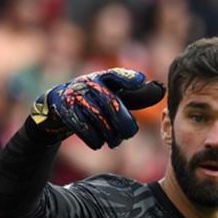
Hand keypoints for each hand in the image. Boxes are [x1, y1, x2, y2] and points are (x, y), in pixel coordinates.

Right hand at [30, 68, 164, 149]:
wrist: (56, 108)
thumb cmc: (93, 101)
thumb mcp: (113, 95)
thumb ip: (136, 95)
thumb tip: (162, 90)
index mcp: (102, 78)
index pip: (116, 74)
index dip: (128, 77)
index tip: (141, 81)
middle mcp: (88, 84)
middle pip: (111, 104)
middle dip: (123, 122)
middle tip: (129, 134)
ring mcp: (75, 97)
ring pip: (99, 119)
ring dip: (109, 135)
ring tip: (113, 141)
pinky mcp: (64, 111)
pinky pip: (83, 129)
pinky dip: (94, 140)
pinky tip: (98, 142)